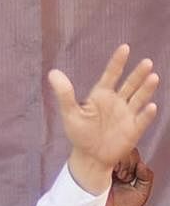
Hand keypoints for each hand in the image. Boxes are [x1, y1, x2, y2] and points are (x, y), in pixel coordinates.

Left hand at [49, 45, 158, 193]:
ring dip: (146, 88)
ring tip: (153, 77)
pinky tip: (150, 107)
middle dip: (138, 74)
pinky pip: (142, 119)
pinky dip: (147, 114)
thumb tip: (52, 72)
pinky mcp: (134, 129)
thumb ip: (64, 94)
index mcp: (102, 95)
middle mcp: (117, 101)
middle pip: (130, 84)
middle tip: (146, 62)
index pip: (111, 75)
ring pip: (139, 98)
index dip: (117, 62)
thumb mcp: (70, 113)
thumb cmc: (79, 134)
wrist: (89, 158)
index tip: (125, 48)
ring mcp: (128, 114)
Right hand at [102, 148, 153, 205]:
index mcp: (125, 171)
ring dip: (117, 164)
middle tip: (123, 177)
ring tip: (116, 178)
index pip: (131, 154)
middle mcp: (113, 168)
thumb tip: (142, 164)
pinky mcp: (92, 174)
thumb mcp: (141, 194)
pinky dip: (106, 166)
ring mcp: (102, 170)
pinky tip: (108, 176)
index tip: (130, 176)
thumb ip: (147, 178)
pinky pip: (99, 162)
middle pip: (121, 152)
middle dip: (126, 162)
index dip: (133, 161)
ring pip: (111, 154)